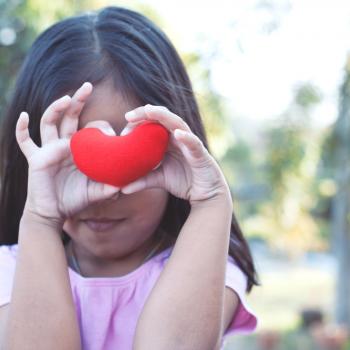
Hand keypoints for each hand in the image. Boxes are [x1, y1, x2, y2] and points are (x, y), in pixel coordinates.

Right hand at [16, 82, 119, 223]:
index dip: (100, 124)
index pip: (90, 128)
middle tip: (88, 86)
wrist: (54, 213)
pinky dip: (22, 129)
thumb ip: (109, 188)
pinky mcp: (36, 158)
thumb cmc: (75, 200)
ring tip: (66, 98)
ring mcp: (49, 150)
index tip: (112, 129)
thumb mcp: (96, 192)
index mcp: (80, 150)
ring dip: (56, 108)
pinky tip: (24, 116)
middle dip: (77, 100)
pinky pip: (25, 141)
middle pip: (69, 117)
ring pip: (49, 122)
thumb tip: (126, 186)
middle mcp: (64, 145)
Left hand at [120, 104, 230, 204]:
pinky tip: (178, 134)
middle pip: (162, 118)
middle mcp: (178, 137)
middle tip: (129, 115)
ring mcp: (189, 143)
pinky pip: (193, 142)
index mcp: (167, 140)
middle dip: (146, 113)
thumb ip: (142, 180)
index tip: (123, 129)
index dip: (138, 122)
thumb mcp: (159, 179)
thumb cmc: (184, 181)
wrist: (205, 194)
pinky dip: (187, 137)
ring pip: (177, 123)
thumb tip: (122, 188)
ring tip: (149, 111)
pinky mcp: (200, 153)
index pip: (152, 124)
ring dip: (163, 116)